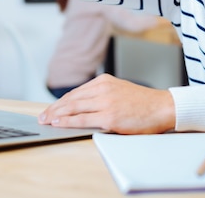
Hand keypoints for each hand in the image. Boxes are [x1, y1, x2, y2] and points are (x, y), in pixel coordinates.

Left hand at [38, 74, 175, 133]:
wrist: (163, 107)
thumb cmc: (143, 102)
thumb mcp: (120, 90)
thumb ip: (102, 94)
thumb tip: (82, 105)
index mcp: (104, 81)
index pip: (76, 92)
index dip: (60, 102)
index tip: (51, 109)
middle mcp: (103, 89)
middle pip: (71, 99)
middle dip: (54, 109)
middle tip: (42, 116)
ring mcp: (106, 102)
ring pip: (73, 108)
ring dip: (56, 115)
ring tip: (46, 120)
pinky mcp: (109, 117)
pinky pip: (82, 120)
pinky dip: (67, 122)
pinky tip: (59, 124)